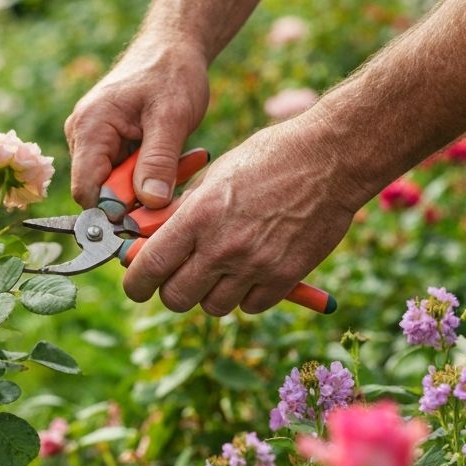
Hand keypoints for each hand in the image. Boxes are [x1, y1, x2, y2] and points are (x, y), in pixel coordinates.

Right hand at [65, 41, 209, 208]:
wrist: (173, 46)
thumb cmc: (171, 73)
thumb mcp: (172, 117)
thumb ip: (159, 162)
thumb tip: (150, 204)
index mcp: (90, 128)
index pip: (86, 191)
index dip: (115, 212)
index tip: (152, 214)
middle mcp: (83, 137)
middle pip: (103, 193)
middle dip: (142, 196)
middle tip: (180, 181)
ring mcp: (94, 142)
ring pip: (119, 187)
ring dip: (152, 184)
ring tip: (185, 160)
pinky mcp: (109, 145)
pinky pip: (128, 175)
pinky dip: (154, 173)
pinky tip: (178, 156)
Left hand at [121, 119, 360, 315]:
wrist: (329, 159)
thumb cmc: (268, 158)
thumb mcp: (215, 177)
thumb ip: (184, 212)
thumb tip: (155, 240)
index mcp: (197, 217)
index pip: (150, 268)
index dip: (136, 283)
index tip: (137, 285)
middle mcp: (222, 247)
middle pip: (177, 298)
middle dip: (172, 291)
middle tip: (180, 277)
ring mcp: (255, 266)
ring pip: (213, 307)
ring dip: (210, 293)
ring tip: (221, 268)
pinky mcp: (285, 277)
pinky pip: (250, 306)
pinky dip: (246, 296)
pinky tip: (252, 270)